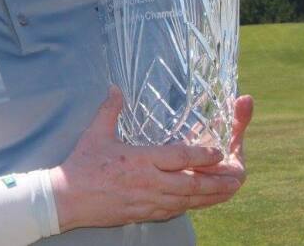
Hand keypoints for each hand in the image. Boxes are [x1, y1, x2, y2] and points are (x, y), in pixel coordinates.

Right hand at [48, 86, 244, 231]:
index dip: (201, 155)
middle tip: (237, 178)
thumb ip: (110, 110)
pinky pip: (174, 211)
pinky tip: (199, 202)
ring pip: (187, 200)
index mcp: (140, 160)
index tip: (218, 152)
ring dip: (210, 196)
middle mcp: (149, 183)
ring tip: (228, 191)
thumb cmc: (81, 166)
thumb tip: (115, 88)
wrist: (66, 200)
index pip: (179, 158)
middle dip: (217, 181)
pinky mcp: (143, 214)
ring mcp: (148, 201)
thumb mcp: (95, 134)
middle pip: (191, 184)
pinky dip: (191, 206)